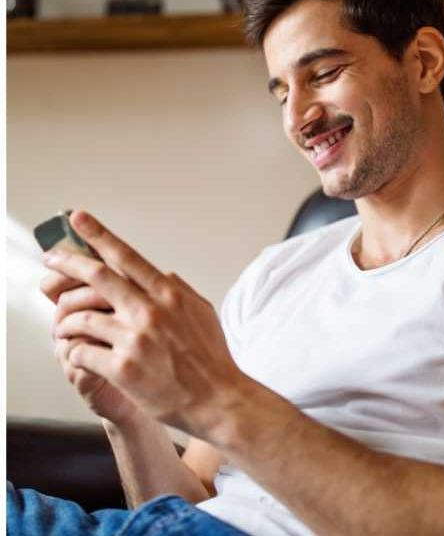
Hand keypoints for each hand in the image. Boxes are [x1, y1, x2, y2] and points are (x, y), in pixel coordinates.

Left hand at [42, 210, 247, 438]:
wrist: (218, 399)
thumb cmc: (212, 360)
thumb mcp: (203, 313)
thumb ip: (178, 291)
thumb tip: (160, 274)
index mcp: (169, 295)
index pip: (126, 257)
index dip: (98, 235)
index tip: (79, 219)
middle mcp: (150, 312)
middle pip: (97, 277)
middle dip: (67, 262)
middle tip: (50, 258)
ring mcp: (135, 340)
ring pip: (81, 318)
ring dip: (66, 322)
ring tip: (62, 327)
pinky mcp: (122, 368)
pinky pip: (82, 352)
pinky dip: (74, 352)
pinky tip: (78, 355)